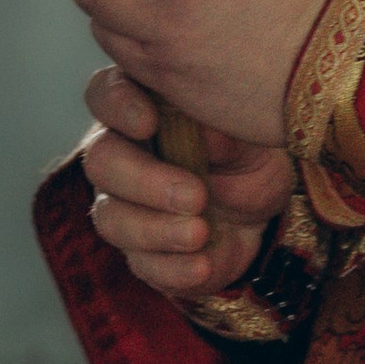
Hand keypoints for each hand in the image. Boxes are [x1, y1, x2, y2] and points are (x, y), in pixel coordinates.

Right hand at [79, 69, 295, 297]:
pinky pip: (142, 264)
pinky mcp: (142, 254)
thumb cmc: (244, 155)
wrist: (263, 211)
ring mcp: (123, 208)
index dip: (117, 106)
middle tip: (194, 195)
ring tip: (201, 232)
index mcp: (139, 110)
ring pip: (111, 219)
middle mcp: (120, 157)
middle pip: (101, 162)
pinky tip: (202, 264)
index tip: (148, 123)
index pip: (105, 95)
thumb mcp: (246, 133)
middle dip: (145, 181)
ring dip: (157, 229)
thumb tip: (202, 128)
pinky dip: (173, 268)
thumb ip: (219, 127)